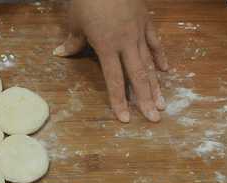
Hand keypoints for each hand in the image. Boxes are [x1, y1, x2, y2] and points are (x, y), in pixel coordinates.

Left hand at [54, 0, 168, 122]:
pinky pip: (155, 42)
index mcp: (106, 46)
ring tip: (163, 103)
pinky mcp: (146, 20)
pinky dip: (160, 56)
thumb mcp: (75, 22)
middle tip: (155, 118)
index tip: (125, 119)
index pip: (114, 80)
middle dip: (146, 99)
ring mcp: (138, 31)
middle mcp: (125, 42)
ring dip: (156, 84)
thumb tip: (59, 54)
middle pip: (137, 76)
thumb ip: (72, 42)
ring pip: (149, 62)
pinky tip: (166, 70)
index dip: (119, 100)